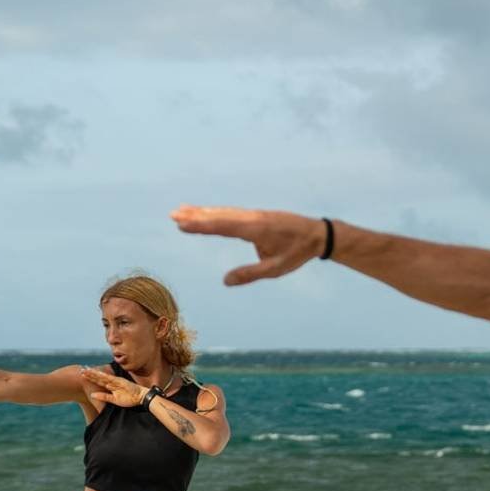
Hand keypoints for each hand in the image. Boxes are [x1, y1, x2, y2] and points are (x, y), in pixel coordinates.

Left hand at [79, 368, 146, 406]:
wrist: (140, 398)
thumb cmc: (129, 399)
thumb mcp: (114, 400)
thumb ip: (104, 397)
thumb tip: (92, 395)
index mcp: (110, 386)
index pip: (98, 381)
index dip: (90, 378)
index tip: (83, 375)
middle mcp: (112, 381)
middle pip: (98, 377)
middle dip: (90, 374)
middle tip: (81, 370)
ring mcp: (115, 381)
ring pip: (102, 376)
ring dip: (94, 373)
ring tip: (85, 370)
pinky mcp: (120, 381)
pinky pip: (109, 378)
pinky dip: (103, 376)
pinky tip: (96, 373)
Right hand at [170, 206, 327, 285]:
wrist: (317, 234)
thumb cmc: (297, 253)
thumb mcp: (276, 269)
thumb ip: (250, 274)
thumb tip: (225, 281)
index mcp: (256, 229)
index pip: (223, 227)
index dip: (201, 225)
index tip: (182, 223)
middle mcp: (252, 218)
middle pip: (219, 216)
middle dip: (196, 215)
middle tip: (172, 214)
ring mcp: (254, 215)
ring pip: (224, 212)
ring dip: (202, 211)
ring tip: (181, 210)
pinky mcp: (256, 216)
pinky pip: (232, 213)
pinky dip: (216, 212)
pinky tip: (206, 213)